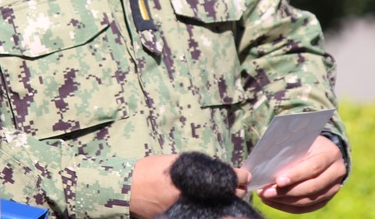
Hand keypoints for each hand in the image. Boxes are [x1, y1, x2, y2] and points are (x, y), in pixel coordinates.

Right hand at [130, 154, 252, 217]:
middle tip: (238, 185)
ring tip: (227, 196)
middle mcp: (195, 196)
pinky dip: (212, 210)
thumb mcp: (175, 162)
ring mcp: (192, 210)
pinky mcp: (186, 217)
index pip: (228, 178)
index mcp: (194, 178)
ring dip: (226, 202)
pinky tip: (213, 206)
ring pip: (220, 209)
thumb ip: (197, 166)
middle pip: (228, 196)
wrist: (129, 189)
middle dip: (235, 190)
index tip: (244, 175)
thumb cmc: (151, 170)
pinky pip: (206, 214)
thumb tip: (218, 170)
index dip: (239, 176)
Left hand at [254, 135, 345, 213]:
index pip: (313, 167)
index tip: (278, 181)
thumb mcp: (300, 141)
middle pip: (312, 187)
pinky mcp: (326, 199)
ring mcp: (333, 188)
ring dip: (285, 201)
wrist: (323, 150)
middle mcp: (336, 172)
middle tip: (267, 192)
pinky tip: (274, 202)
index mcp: (330, 154)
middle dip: (287, 192)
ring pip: (309, 200)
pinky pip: (307, 207)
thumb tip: (269, 169)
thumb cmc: (306, 143)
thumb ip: (289, 152)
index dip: (296, 175)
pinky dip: (289, 207)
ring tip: (266, 197)